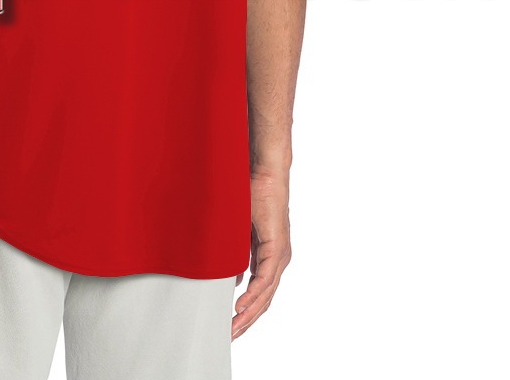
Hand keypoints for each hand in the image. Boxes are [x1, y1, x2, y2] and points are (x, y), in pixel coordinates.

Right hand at [231, 171, 291, 339]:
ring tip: (234, 327)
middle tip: (230, 335)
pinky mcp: (277, 247)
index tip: (231, 324)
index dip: (247, 310)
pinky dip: (253, 294)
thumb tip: (232, 279)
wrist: (265, 173)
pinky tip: (241, 306)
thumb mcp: (238, 231)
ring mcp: (279, 254)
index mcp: (269, 256)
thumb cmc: (251, 194)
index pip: (260, 292)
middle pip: (264, 299)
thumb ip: (237, 255)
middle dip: (246, 320)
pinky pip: (265, 278)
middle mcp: (278, 259)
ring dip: (249, 313)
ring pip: (266, 293)